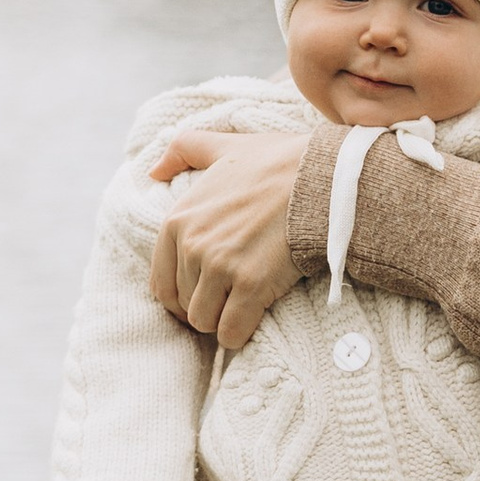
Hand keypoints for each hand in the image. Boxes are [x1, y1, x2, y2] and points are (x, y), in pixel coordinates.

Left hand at [147, 127, 307, 348]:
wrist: (325, 178)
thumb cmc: (280, 162)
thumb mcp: (225, 146)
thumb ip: (184, 150)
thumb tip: (153, 171)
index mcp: (178, 219)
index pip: (161, 282)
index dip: (182, 295)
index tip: (204, 294)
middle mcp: (192, 245)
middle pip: (184, 305)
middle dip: (206, 307)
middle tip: (231, 300)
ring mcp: (220, 266)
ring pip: (205, 322)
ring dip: (223, 322)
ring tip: (243, 308)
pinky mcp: (251, 285)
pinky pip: (231, 332)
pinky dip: (240, 334)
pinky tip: (255, 320)